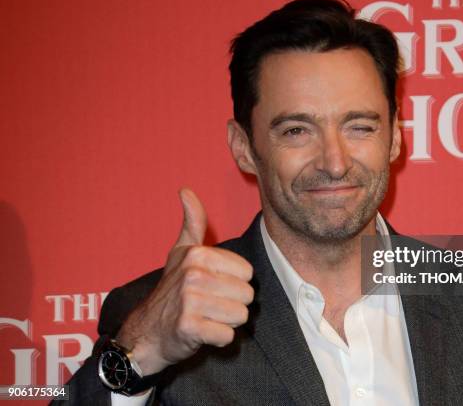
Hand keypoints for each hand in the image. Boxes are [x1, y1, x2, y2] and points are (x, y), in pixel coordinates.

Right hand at [115, 188, 253, 374]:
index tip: (214, 287)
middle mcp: (193, 274)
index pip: (247, 273)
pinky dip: (218, 339)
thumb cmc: (171, 289)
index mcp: (198, 255)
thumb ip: (192, 222)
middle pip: (247, 295)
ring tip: (206, 317)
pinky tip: (202, 332)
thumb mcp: (181, 252)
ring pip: (240, 315)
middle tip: (209, 305)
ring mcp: (190, 301)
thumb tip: (185, 190)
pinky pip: (227, 336)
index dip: (234, 283)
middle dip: (232, 304)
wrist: (147, 331)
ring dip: (226, 322)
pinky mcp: (189, 328)